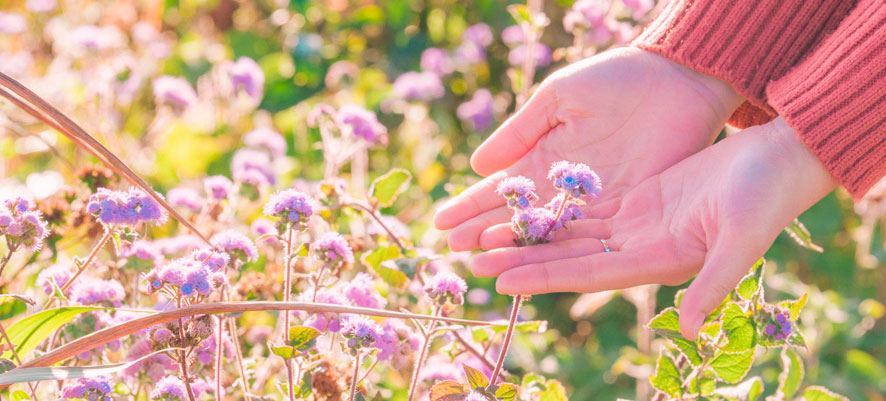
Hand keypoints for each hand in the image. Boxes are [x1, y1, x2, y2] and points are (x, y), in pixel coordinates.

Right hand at [433, 47, 743, 250]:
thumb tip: (477, 165)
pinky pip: (587, 237)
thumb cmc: (614, 78)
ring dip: (516, 249)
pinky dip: (559, 253)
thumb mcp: (558, 98)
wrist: (675, 79)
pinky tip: (532, 265)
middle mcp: (564, 187)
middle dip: (485, 232)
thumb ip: (520, 131)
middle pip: (519, 217)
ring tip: (481, 263)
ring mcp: (593, 203)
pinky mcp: (625, 211)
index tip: (441, 222)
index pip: (500, 188)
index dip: (471, 205)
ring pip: (548, 233)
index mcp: (544, 156)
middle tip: (453, 250)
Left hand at [470, 117, 836, 339]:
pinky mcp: (639, 199)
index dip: (544, 278)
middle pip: (569, 256)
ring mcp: (636, 225)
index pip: (587, 275)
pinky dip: (555, 207)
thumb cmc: (765, 198)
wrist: (777, 162)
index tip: (503, 281)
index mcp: (657, 263)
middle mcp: (639, 250)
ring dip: (532, 233)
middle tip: (475, 259)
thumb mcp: (741, 240)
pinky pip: (587, 205)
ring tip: (488, 233)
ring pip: (572, 231)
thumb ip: (713, 284)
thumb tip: (692, 331)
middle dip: (523, 257)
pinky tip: (525, 205)